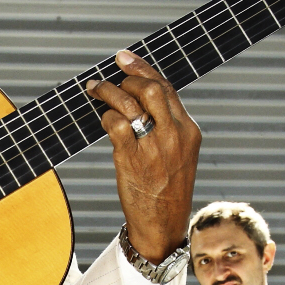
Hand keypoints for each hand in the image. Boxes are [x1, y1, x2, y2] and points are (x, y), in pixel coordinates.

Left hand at [86, 50, 200, 260]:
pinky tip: (103, 122)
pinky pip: (115, 125)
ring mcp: (153, 148)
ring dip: (107, 91)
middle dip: (126, 78)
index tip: (125, 58)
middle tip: (110, 79)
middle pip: (150, 88)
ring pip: (130, 102)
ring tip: (95, 89)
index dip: (143, 68)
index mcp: (189, 131)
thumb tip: (140, 98)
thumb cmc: (167, 190)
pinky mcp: (133, 159)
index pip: (167, 88)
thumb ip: (167, 126)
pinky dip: (105, 117)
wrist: (163, 226)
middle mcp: (174, 136)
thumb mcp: (179, 155)